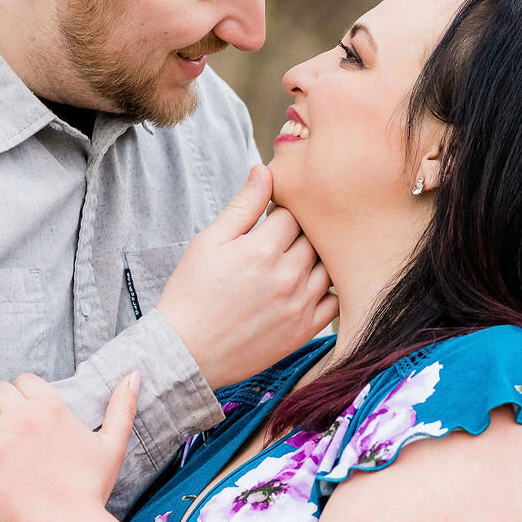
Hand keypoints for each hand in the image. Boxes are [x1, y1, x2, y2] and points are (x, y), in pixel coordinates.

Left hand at [0, 373, 139, 521]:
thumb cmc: (89, 491)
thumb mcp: (112, 446)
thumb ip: (123, 407)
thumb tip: (135, 374)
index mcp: (53, 408)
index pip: (25, 380)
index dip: (23, 396)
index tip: (25, 415)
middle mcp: (24, 416)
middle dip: (1, 405)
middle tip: (6, 429)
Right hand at [158, 166, 337, 388]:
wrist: (186, 352)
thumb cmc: (192, 293)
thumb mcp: (209, 241)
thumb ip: (242, 204)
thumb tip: (264, 169)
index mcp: (262, 249)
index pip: (292, 213)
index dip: (280, 213)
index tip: (268, 221)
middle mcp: (287, 275)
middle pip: (314, 237)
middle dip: (300, 234)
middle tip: (280, 242)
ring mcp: (299, 305)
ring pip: (328, 266)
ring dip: (316, 260)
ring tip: (293, 263)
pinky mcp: (304, 330)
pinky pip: (335, 302)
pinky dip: (328, 291)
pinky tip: (308, 288)